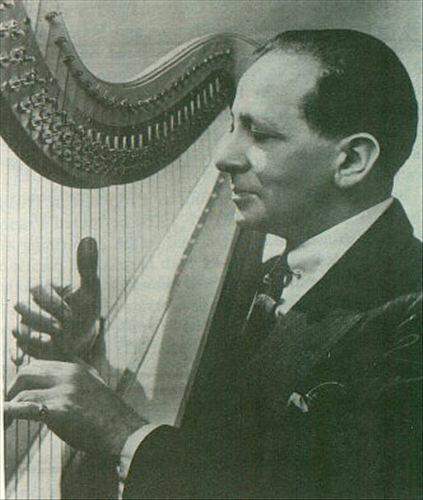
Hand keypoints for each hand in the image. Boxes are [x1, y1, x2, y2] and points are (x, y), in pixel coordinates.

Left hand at [4, 359, 144, 455]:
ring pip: (23, 390)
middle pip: (26, 372)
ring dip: (8, 406)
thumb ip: (73, 380)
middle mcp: (70, 374)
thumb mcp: (92, 386)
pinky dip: (10, 412)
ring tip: (6, 422)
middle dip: (11, 390)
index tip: (10, 389)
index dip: (20, 376)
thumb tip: (48, 385)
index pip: (38, 363)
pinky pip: (26, 407)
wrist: (124, 430)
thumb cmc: (106, 415)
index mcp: (75, 368)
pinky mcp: (62, 410)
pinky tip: (5, 419)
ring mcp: (66, 390)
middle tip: (8, 406)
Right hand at [13, 238, 100, 360]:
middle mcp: (30, 308)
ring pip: (19, 332)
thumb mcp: (90, 290)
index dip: (56, 304)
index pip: (39, 292)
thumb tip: (89, 239)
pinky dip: (25, 355)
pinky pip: (18, 351)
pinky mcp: (26, 347)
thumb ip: (88, 267)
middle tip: (63, 328)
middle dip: (45, 320)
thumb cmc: (85, 309)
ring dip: (35, 339)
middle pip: (24, 311)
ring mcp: (25, 328)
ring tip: (54, 341)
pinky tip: (37, 357)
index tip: (73, 314)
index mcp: (43, 291)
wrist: (85, 336)